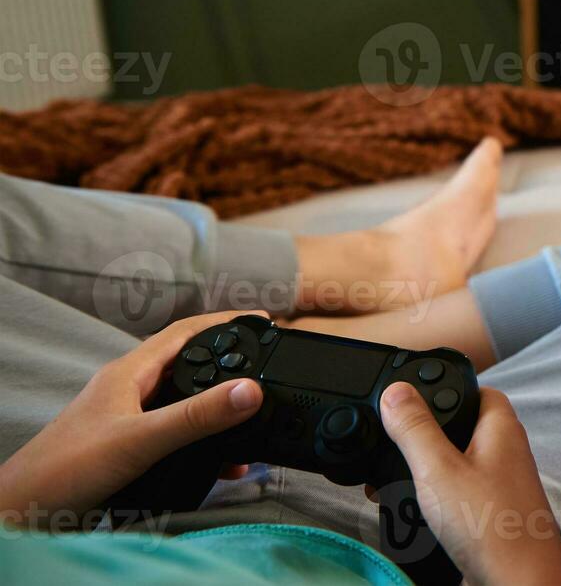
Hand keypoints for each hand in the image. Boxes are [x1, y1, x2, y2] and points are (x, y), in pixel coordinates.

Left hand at [0, 311, 265, 525]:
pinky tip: (220, 460)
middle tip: (267, 365)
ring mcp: (126, 418)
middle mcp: (128, 390)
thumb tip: (251, 391)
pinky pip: (174, 432)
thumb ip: (197, 417)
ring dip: (217, 407)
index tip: (262, 320)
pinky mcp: (125, 447)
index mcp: (129, 373)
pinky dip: (202, 440)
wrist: (24, 510)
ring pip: (183, 401)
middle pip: (188, 364)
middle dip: (230, 363)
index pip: (186, 333)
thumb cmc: (67, 469)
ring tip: (252, 418)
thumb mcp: (142, 439)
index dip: (226, 321)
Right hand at [378, 383, 560, 585]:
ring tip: (394, 485)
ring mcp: (499, 485)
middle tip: (394, 447)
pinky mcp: (489, 514)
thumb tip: (396, 392)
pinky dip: (431, 501)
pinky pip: (455, 496)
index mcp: (500, 427)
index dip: (442, 388)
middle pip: (458, 427)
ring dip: (422, 473)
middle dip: (422, 437)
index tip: (407, 398)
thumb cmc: (493, 526)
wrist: (518, 584)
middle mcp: (504, 452)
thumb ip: (415, 429)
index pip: (474, 389)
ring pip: (452, 465)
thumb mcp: (439, 469)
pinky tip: (412, 514)